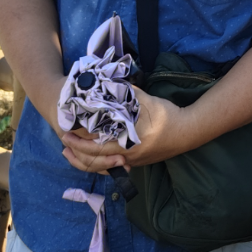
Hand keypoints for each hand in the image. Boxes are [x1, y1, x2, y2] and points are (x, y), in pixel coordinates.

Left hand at [61, 88, 188, 171]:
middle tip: (63, 142)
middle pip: (95, 160)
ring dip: (85, 161)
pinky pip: (112, 168)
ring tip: (71, 154)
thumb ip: (128, 94)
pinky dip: (99, 163)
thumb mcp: (147, 102)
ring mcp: (133, 162)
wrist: (188, 132)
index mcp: (128, 141)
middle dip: (77, 152)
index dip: (79, 140)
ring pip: (103, 168)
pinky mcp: (137, 163)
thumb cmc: (168, 116)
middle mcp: (127, 156)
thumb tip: (110, 83)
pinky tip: (94, 157)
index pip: (97, 146)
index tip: (66, 132)